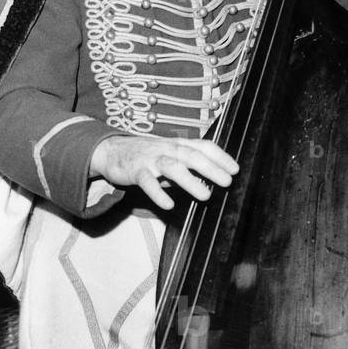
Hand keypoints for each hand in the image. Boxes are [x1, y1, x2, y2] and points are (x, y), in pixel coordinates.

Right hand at [89, 135, 238, 210]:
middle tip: (228, 181)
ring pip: (173, 167)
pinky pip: (147, 182)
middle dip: (211, 168)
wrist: (112, 150)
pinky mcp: (136, 170)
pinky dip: (158, 193)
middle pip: (191, 156)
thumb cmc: (147, 155)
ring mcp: (151, 159)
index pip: (203, 146)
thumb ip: (189, 165)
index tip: (236, 169)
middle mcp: (167, 149)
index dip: (220, 156)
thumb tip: (212, 179)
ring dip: (190, 181)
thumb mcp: (170, 155)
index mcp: (178, 144)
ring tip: (206, 195)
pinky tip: (169, 204)